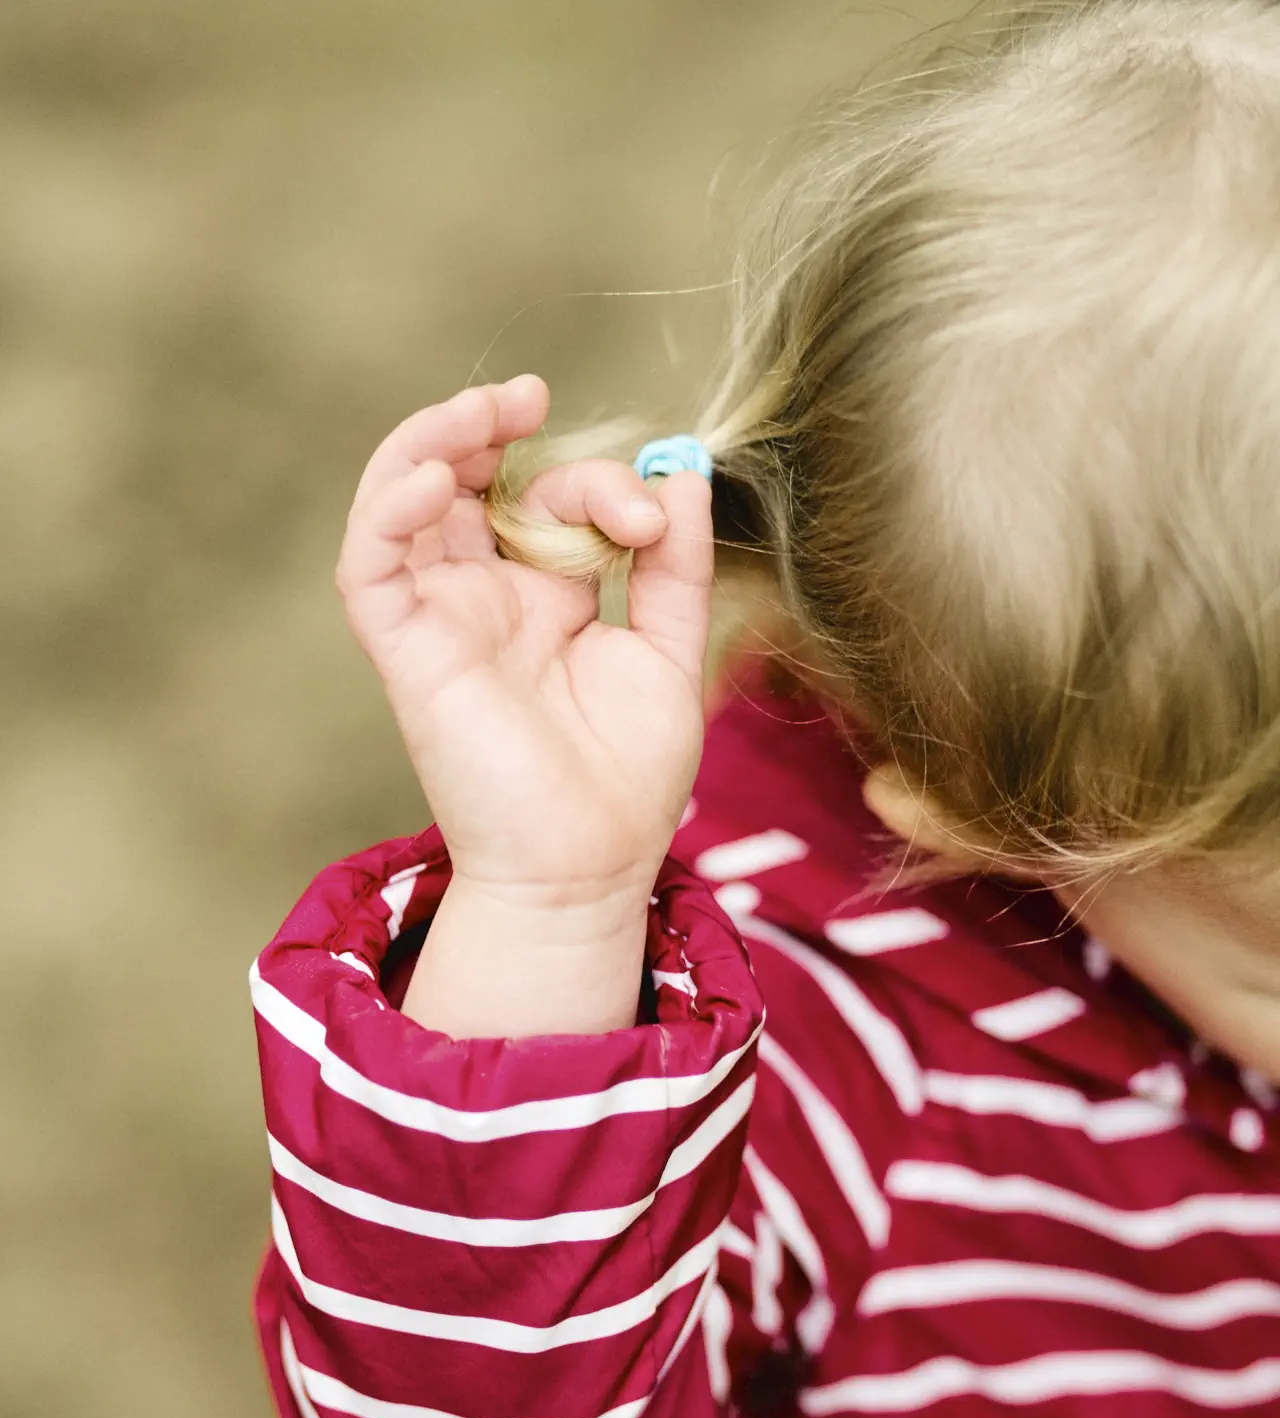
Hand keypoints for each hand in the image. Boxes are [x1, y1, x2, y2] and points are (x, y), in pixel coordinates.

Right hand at [336, 376, 713, 921]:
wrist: (590, 869)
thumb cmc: (626, 782)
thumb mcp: (668, 656)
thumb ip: (675, 570)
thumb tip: (681, 479)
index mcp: (544, 599)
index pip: (549, 501)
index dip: (597, 486)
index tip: (649, 518)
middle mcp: (484, 600)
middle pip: (459, 482)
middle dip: (484, 427)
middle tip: (528, 396)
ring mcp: (441, 621)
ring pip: (396, 503)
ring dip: (429, 442)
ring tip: (485, 411)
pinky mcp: (406, 652)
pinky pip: (368, 566)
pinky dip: (386, 510)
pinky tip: (429, 478)